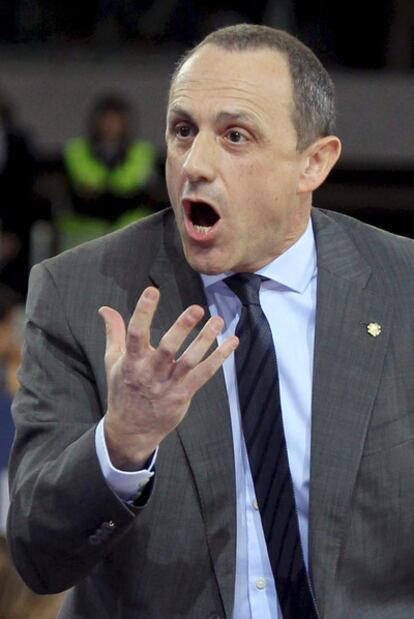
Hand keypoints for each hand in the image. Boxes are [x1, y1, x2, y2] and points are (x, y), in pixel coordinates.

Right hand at [99, 287, 237, 469]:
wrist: (131, 430)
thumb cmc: (123, 390)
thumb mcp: (113, 361)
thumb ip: (114, 332)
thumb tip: (105, 308)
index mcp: (131, 362)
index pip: (135, 333)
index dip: (143, 311)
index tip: (152, 290)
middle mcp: (150, 372)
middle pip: (168, 348)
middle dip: (182, 328)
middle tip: (196, 308)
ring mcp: (168, 385)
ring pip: (190, 360)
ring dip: (206, 340)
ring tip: (219, 320)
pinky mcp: (183, 394)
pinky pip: (204, 374)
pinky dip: (219, 358)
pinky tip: (232, 342)